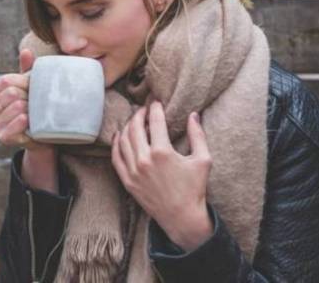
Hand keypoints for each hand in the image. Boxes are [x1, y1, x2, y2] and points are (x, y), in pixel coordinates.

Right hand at [0, 48, 52, 152]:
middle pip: (11, 93)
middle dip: (29, 96)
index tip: (34, 88)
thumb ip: (27, 71)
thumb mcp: (31, 88)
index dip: (23, 82)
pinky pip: (12, 126)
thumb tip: (26, 51)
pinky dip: (23, 122)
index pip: (5, 81)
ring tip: (38, 113)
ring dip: (31, 109)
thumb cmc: (36, 108)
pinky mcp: (3, 138)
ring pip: (15, 107)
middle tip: (40, 102)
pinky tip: (30, 121)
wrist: (43, 136)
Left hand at [111, 101, 213, 250]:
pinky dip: (115, 143)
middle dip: (139, 114)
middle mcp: (144, 159)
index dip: (155, 109)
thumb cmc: (195, 189)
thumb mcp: (203, 160)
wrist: (182, 217)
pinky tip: (119, 135)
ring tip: (134, 121)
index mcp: (163, 152)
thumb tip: (194, 115)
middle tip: (144, 109)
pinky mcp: (127, 180)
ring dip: (127, 126)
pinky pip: (115, 157)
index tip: (156, 103)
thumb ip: (198, 135)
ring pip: (123, 140)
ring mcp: (133, 170)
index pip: (155, 121)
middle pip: (135, 127)